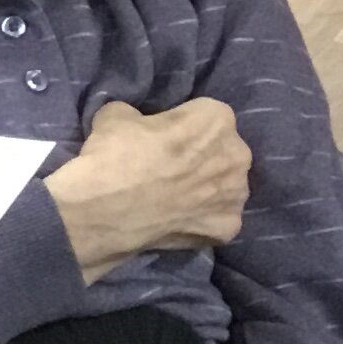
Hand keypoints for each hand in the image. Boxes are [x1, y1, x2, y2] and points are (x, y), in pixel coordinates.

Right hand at [42, 99, 248, 283]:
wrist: (104, 210)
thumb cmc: (115, 154)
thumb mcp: (118, 115)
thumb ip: (139, 117)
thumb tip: (137, 125)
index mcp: (216, 119)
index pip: (205, 117)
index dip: (182, 128)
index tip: (162, 140)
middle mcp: (238, 155)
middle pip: (222, 153)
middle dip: (201, 159)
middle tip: (169, 170)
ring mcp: (236, 195)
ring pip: (224, 188)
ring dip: (206, 191)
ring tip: (173, 199)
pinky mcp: (228, 228)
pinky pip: (218, 220)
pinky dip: (201, 221)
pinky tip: (177, 221)